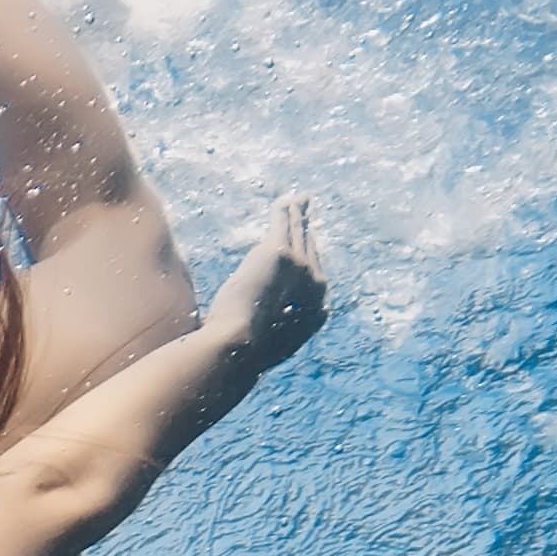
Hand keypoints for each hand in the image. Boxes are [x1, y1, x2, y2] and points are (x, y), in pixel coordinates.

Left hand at [212, 191, 333, 370]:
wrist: (240, 346)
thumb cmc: (246, 355)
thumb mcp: (271, 344)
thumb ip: (285, 330)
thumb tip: (301, 321)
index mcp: (316, 310)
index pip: (313, 275)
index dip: (308, 257)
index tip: (305, 244)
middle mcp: (315, 285)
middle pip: (310, 248)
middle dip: (306, 230)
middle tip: (305, 213)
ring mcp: (299, 266)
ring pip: (298, 233)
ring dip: (297, 215)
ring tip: (297, 200)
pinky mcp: (279, 252)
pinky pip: (283, 223)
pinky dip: (285, 211)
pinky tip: (286, 200)